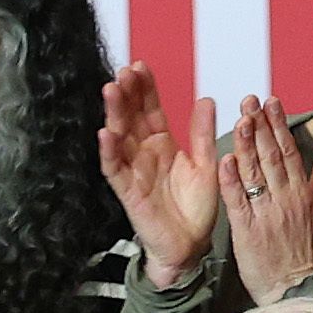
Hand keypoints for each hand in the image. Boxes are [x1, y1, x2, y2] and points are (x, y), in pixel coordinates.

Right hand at [98, 63, 221, 288]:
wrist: (191, 246)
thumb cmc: (196, 209)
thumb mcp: (205, 165)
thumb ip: (202, 133)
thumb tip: (207, 99)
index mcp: (163, 143)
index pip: (150, 109)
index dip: (144, 89)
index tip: (141, 66)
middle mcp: (144, 153)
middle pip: (130, 117)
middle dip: (126, 94)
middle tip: (124, 72)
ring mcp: (133, 170)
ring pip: (119, 137)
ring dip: (113, 114)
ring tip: (111, 90)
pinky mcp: (127, 191)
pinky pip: (114, 169)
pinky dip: (109, 152)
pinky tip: (105, 134)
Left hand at [220, 97, 312, 304]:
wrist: (298, 289)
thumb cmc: (308, 251)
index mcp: (303, 192)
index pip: (290, 151)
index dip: (279, 125)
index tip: (270, 101)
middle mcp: (285, 199)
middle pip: (272, 156)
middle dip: (260, 126)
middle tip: (249, 100)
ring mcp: (266, 214)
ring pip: (255, 173)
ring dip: (247, 145)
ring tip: (239, 119)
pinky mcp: (247, 231)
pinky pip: (238, 201)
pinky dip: (232, 181)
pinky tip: (225, 160)